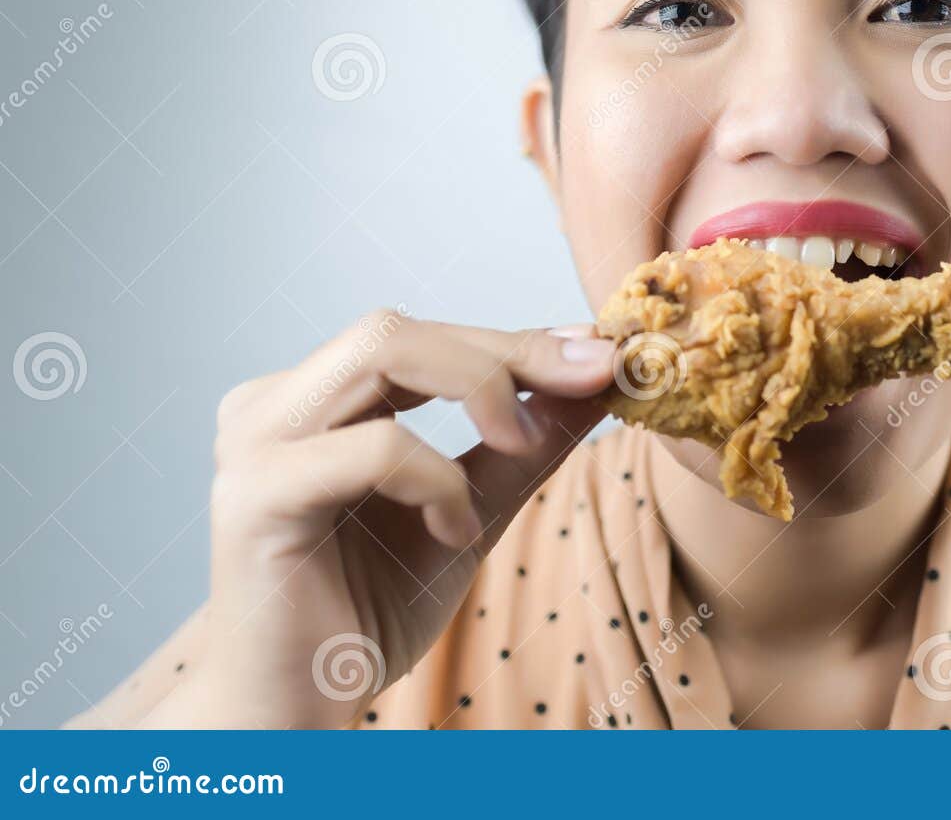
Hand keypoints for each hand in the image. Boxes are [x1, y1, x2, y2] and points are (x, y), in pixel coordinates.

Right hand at [179, 312, 614, 726]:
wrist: (296, 715)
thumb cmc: (367, 613)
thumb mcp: (470, 513)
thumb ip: (523, 447)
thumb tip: (596, 380)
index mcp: (314, 401)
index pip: (423, 338)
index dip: (517, 339)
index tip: (601, 353)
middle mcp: (273, 405)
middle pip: (399, 328)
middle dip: (508, 350)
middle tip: (592, 378)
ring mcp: (256, 442)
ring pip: (382, 351)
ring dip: (480, 389)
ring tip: (520, 449)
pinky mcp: (257, 496)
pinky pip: (375, 447)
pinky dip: (437, 479)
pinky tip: (455, 530)